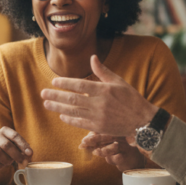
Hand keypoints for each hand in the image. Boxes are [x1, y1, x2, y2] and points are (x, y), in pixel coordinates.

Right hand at [0, 126, 32, 170]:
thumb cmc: (9, 148)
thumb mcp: (18, 146)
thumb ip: (25, 150)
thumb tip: (28, 156)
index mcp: (5, 130)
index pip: (15, 136)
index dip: (23, 145)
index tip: (30, 153)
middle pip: (6, 145)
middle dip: (16, 155)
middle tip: (22, 161)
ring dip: (6, 160)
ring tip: (9, 161)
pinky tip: (2, 164)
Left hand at [41, 55, 157, 137]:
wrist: (142, 120)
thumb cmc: (131, 98)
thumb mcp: (118, 81)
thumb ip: (102, 71)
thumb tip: (92, 57)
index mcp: (103, 89)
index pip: (79, 85)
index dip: (64, 83)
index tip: (53, 82)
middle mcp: (99, 103)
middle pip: (72, 99)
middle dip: (56, 96)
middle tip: (43, 93)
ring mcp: (98, 116)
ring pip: (73, 112)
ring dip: (58, 108)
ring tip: (46, 104)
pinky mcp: (99, 127)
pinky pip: (80, 123)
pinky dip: (69, 119)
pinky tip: (61, 115)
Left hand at [81, 132, 144, 171]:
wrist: (133, 161)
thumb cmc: (117, 150)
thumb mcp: (105, 145)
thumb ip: (95, 144)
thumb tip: (81, 145)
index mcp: (116, 131)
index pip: (104, 129)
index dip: (92, 134)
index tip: (83, 141)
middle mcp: (122, 137)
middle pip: (108, 135)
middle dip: (95, 138)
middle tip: (85, 142)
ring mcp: (126, 147)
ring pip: (114, 146)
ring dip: (103, 150)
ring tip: (95, 152)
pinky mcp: (127, 157)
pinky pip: (119, 157)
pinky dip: (112, 159)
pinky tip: (108, 159)